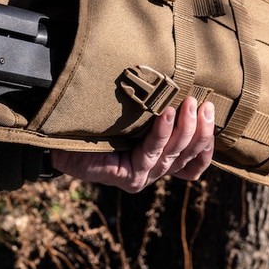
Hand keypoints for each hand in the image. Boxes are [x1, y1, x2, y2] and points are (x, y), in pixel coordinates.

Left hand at [50, 97, 215, 192]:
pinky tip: (168, 114)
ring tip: (191, 104)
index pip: (192, 163)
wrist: (57, 139)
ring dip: (186, 128)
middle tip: (206, 104)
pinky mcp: (128, 177)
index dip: (206, 144)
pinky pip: (151, 153)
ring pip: (173, 155)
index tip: (211, 116)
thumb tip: (178, 91)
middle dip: (201, 129)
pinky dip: (161, 133)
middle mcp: (152, 171)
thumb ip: (153, 115)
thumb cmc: (95, 126)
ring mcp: (141, 176)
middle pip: (187, 156)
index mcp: (157, 161)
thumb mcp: (131, 120)